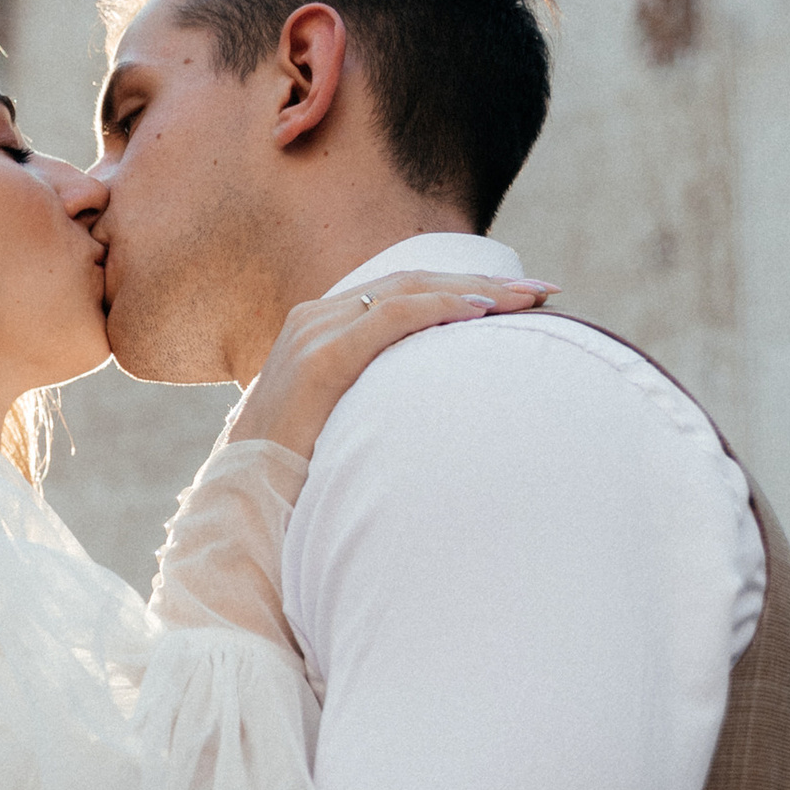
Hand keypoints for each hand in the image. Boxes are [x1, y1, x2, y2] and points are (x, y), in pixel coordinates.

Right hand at [227, 271, 553, 456]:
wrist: (242, 507)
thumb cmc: (294, 477)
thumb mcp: (336, 425)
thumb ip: (370, 403)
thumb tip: (428, 417)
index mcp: (320, 329)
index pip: (404, 292)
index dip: (465, 288)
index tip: (522, 302)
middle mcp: (315, 319)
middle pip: (414, 282)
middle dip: (484, 283)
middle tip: (546, 292)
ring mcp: (313, 334)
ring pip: (408, 291)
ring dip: (476, 290)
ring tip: (529, 300)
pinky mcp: (318, 360)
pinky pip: (389, 319)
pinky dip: (438, 308)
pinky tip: (480, 311)